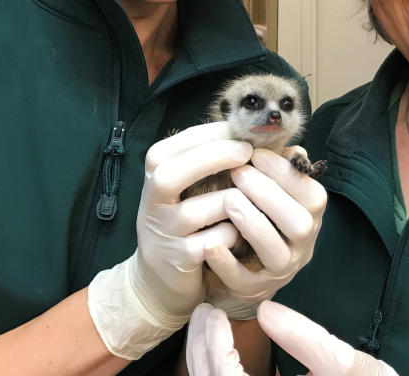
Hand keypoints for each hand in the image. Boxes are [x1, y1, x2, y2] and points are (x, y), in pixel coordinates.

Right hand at [89, 122, 251, 359]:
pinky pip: (214, 241)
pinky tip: (242, 231)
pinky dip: (233, 234)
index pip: (173, 146)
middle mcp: (152, 201)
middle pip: (171, 173)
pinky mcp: (179, 259)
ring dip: (232, 201)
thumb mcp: (189, 185)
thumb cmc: (186, 219)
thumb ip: (211, 159)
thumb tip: (256, 134)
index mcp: (154, 174)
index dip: (210, 134)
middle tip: (248, 151)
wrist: (160, 279)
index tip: (241, 130)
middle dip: (214, 157)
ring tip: (252, 196)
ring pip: (198, 210)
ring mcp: (164, 232)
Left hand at [186, 301, 398, 375]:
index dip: (215, 346)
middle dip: (202, 349)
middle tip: (204, 312)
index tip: (215, 314)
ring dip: (206, 361)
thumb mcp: (350, 369)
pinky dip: (220, 372)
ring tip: (209, 327)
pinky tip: (224, 351)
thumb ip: (310, 341)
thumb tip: (266, 311)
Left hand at [205, 148, 326, 318]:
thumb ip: (276, 168)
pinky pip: (243, 280)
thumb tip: (280, 141)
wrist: (237, 262)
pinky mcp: (252, 289)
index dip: (286, 174)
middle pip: (300, 224)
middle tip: (239, 173)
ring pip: (277, 253)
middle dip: (269, 195)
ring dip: (253, 223)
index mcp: (310, 216)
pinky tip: (209, 241)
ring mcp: (279, 271)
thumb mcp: (271, 190)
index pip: (312, 195)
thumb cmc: (256, 212)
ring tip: (227, 200)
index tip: (256, 154)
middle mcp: (302, 246)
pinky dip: (226, 261)